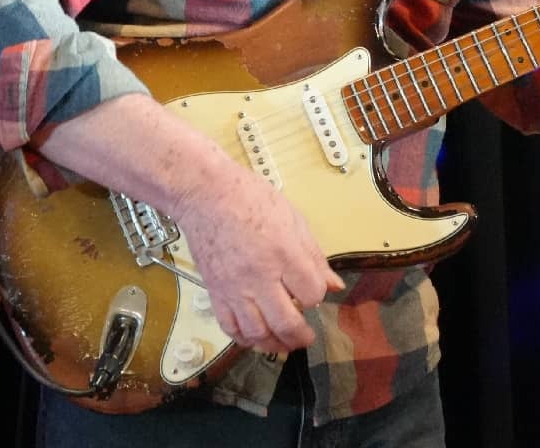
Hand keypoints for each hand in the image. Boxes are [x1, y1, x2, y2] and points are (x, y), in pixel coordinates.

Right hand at [172, 165, 345, 354]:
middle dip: (301, 336)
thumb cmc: (250, 198)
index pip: (311, 293)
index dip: (317, 296)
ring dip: (275, 344)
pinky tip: (256, 337)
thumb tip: (334, 284)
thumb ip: (314, 256)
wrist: (204, 194)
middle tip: (307, 337)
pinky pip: (230, 327)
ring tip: (285, 344)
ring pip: (257, 332)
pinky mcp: (215, 292)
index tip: (313, 291)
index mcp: (283, 253)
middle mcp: (259, 275)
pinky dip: (245, 339)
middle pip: (286, 322)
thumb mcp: (293, 219)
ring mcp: (234, 287)